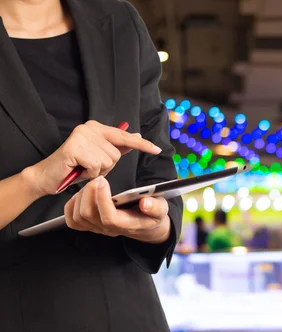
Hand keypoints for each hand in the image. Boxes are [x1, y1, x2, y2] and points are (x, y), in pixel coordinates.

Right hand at [25, 120, 161, 196]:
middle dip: (107, 166)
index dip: (142, 145)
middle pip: (117, 153)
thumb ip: (117, 147)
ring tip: (83, 168)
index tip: (157, 150)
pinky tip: (79, 171)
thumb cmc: (75, 168)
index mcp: (96, 127)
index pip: (124, 136)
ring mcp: (81, 136)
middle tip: (90, 167)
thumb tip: (136, 137)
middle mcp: (89, 128)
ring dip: (98, 171)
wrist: (48, 176)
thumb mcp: (100, 157)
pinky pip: (97, 166)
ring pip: (108, 161)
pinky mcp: (74, 147)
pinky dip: (89, 174)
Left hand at [65, 176, 170, 243]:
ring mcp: (98, 229)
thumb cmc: (153, 214)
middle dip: (89, 193)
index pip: (109, 218)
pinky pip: (73, 220)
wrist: (146, 226)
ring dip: (81, 196)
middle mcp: (109, 229)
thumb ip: (156, 207)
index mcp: (127, 225)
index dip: (103, 200)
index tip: (103, 181)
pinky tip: (81, 194)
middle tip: (98, 178)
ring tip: (93, 184)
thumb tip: (145, 203)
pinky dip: (72, 205)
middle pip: (89, 215)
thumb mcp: (162, 209)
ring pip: (78, 216)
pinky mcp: (90, 226)